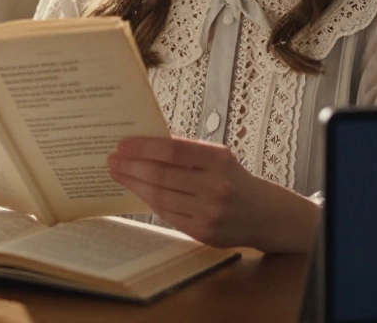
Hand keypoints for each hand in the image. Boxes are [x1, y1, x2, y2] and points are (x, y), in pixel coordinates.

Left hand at [107, 136, 318, 251]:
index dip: (145, 146)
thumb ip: (187, 152)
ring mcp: (210, 212)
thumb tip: (145, 143)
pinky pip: (168, 215)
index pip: (174, 150)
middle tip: (112, 160)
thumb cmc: (234, 179)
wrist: (264, 214)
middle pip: (162, 175)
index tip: (123, 144)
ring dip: (135, 185)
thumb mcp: (218, 157)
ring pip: (161, 197)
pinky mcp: (204, 232)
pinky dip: (150, 202)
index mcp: (219, 160)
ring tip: (118, 174)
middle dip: (132, 167)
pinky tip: (138, 191)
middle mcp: (216, 186)